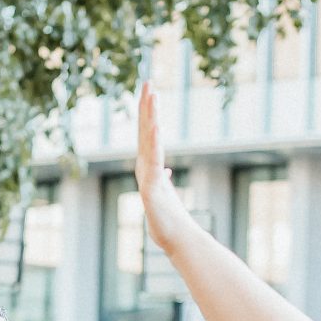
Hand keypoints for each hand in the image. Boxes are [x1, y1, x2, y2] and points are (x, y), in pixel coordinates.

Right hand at [134, 81, 196, 250]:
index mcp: (151, 166)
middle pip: (145, 131)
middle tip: (148, 81)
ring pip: (148, 140)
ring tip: (152, 96)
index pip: (149, 134)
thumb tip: (164, 170)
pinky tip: (156, 126)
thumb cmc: (170, 220)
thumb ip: (163, 180)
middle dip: (146, 106)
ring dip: (150, 117)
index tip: (150, 92)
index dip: (148, 113)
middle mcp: (147, 167)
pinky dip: (154, 142)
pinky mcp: (152, 186)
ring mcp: (148, 176)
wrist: (175, 239)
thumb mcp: (166, 194)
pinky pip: (153, 159)